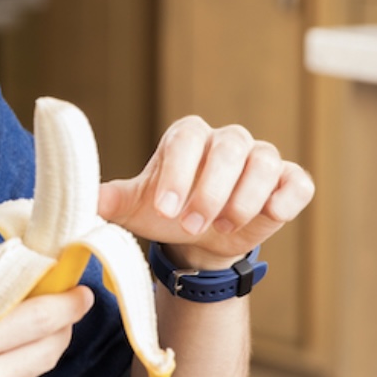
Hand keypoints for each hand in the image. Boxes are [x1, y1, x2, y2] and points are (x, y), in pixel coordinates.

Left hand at [97, 115, 313, 269]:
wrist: (201, 239)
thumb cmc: (169, 213)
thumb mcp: (137, 207)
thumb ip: (112, 200)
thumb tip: (80, 199)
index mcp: (187, 137)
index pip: (186, 141)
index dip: (176, 173)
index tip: (165, 208)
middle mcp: (226, 141)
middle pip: (227, 149)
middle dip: (210, 189)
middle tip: (192, 223)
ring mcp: (260, 159)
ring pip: (263, 162)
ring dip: (244, 197)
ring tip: (223, 226)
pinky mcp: (287, 182)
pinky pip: (297, 180)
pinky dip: (288, 194)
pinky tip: (273, 214)